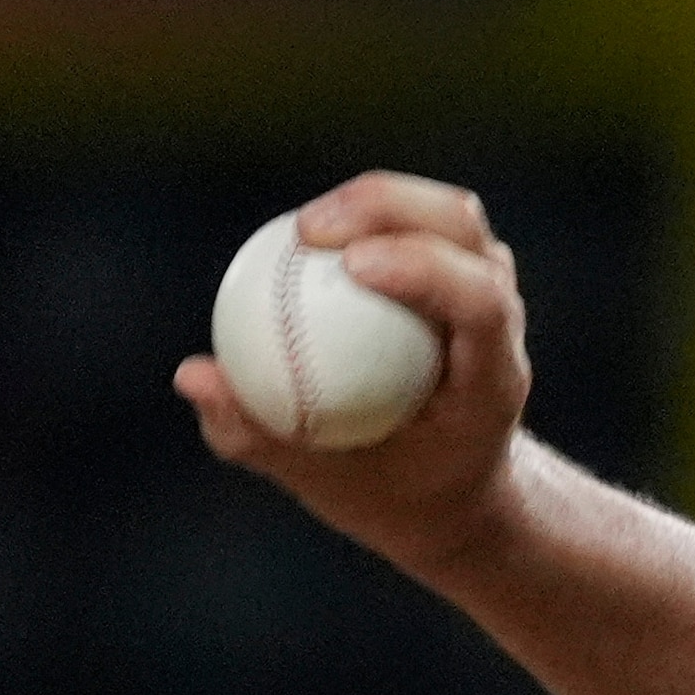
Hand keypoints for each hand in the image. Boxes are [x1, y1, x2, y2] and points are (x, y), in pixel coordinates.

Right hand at [172, 170, 537, 577]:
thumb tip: (194, 377)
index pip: (480, 304)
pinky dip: (364, 216)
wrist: (451, 491)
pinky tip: (308, 237)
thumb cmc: (390, 494)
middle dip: (388, 207)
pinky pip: (413, 222)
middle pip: (462, 227)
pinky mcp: (458, 272)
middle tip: (308, 230)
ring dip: (374, 200)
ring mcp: (486, 289)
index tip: (351, 264)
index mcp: (491, 381)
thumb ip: (258, 437)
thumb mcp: (324, 486)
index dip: (423, 269)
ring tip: (304, 229)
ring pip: (445, 211)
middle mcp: (500, 324)